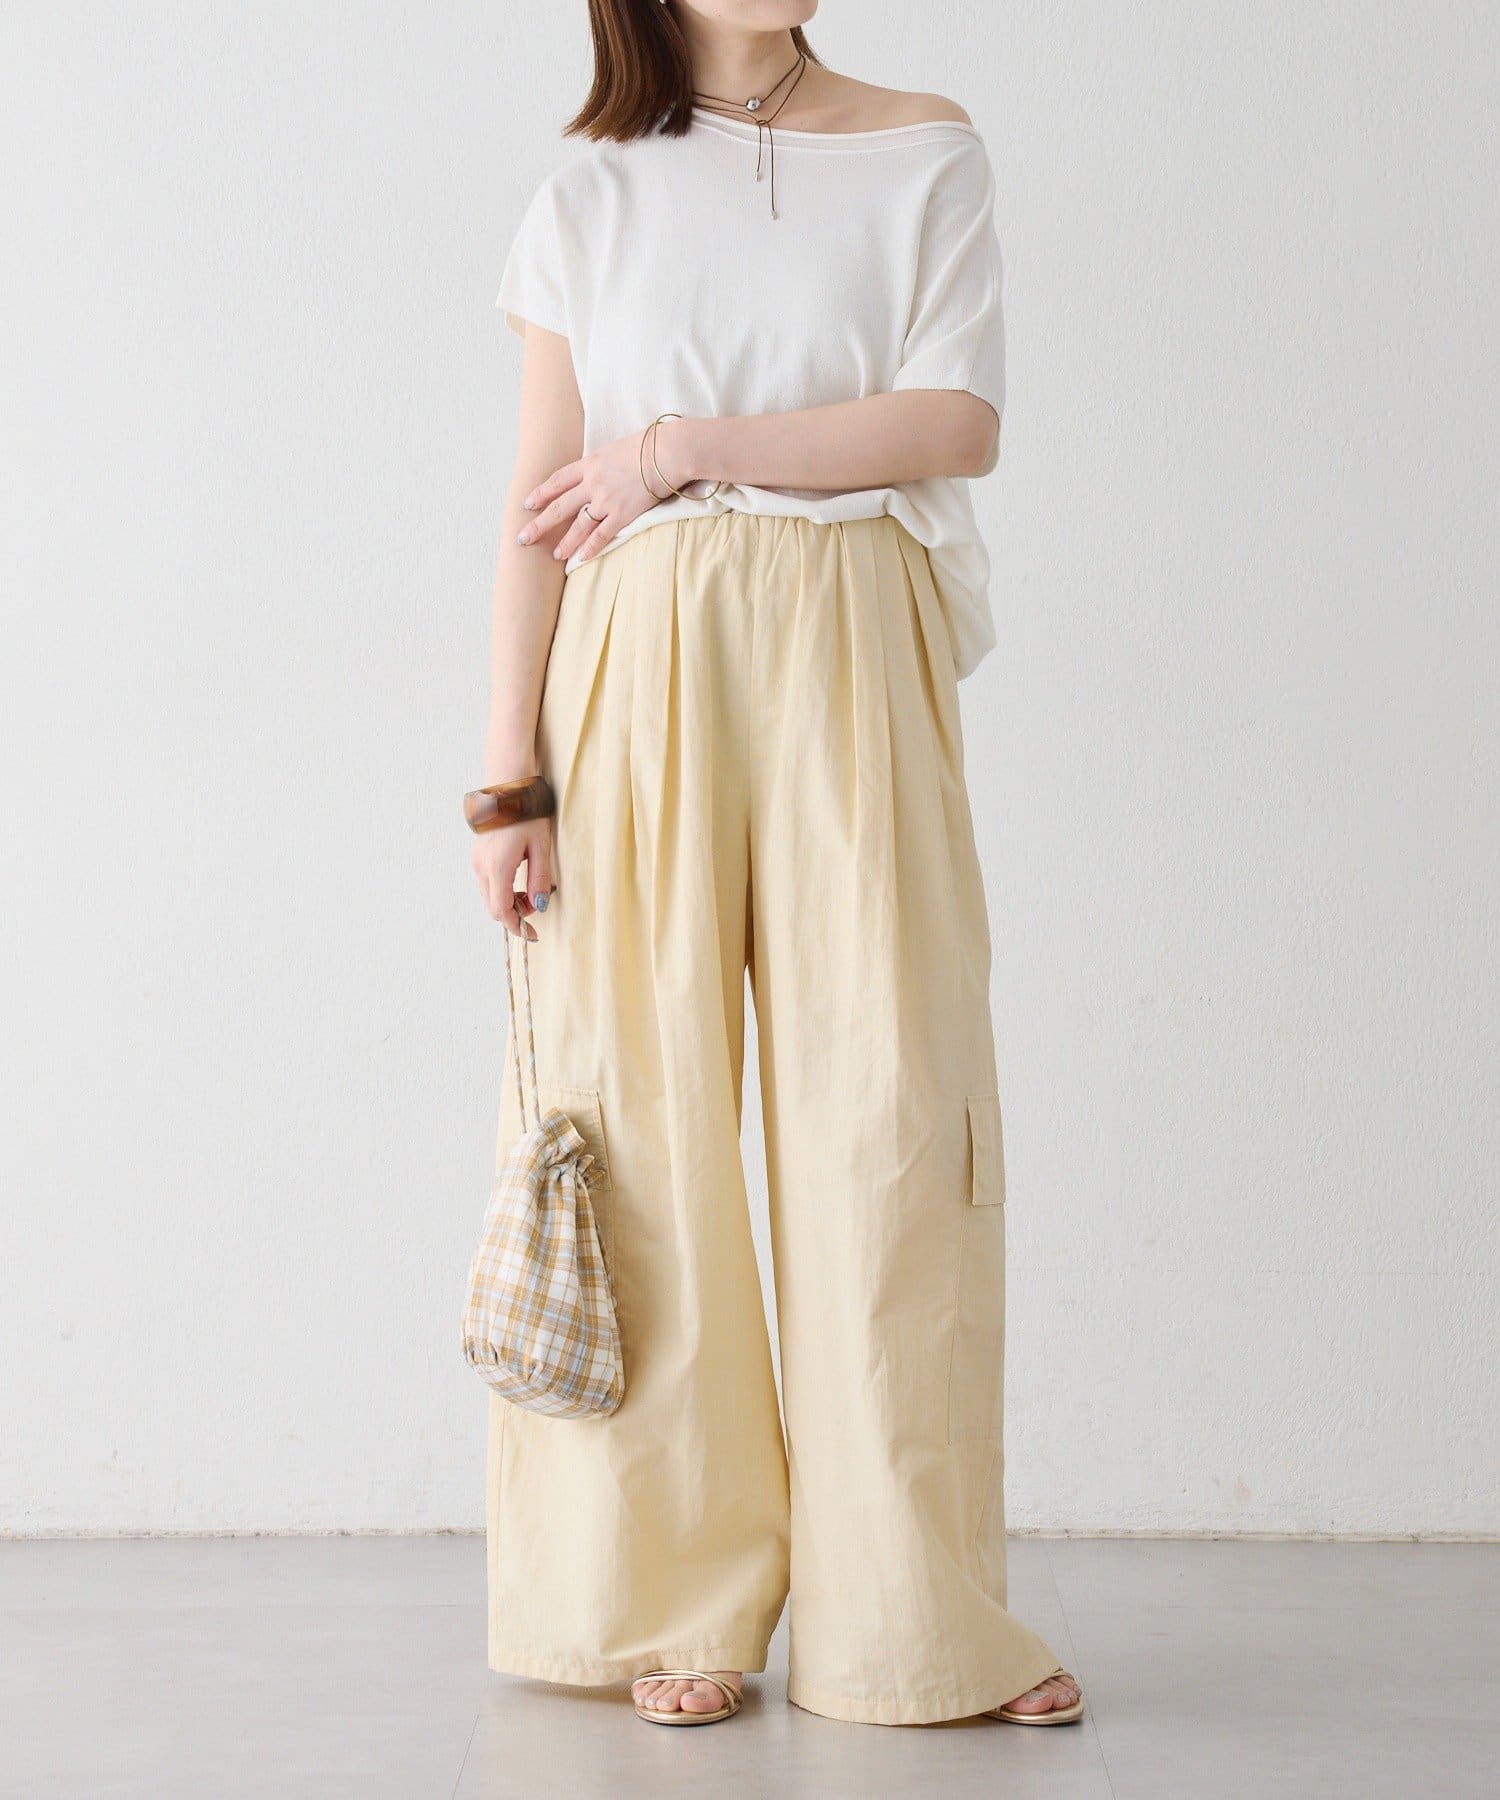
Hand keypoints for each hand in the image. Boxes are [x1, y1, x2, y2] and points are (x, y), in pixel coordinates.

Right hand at [472, 815, 554, 939]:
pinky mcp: (477, 858)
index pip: (502, 911)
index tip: (533, 935)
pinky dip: (502, 891)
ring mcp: (477, 862)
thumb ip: (539, 879)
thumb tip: (539, 906)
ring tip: (530, 890)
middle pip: (494, 908)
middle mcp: (482, 867)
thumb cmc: (527, 814)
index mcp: (498, 867)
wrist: (508, 789)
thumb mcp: (541, 847)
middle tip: (537, 904)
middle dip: (515, 915)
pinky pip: (487, 885)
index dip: (517, 927)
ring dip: (509, 903)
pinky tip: (518, 881)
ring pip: (489, 898)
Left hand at [515, 418, 700, 565]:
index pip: (558, 480)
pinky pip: (602, 535)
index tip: (527, 504)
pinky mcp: (623, 514)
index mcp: (590, 463)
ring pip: (578, 525)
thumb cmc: (650, 445)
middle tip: (523, 537)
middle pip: (559, 506)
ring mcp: (606, 500)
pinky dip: (590, 548)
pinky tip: (580, 558)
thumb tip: (600, 470)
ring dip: (565, 541)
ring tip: (554, 554)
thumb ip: (603, 462)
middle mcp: (592, 482)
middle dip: (539, 523)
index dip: (541, 493)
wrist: (669, 451)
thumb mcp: (617, 447)